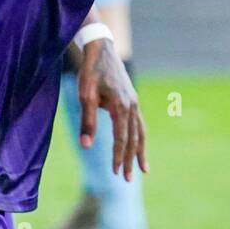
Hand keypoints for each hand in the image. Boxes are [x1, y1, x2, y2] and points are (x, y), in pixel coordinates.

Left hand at [76, 38, 146, 180]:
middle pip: (134, 138)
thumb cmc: (90, 72)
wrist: (101, 49)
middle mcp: (132, 105)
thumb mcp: (85, 95)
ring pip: (140, 132)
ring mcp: (134, 102)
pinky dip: (140, 137)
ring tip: (144, 169)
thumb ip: (87, 121)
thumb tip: (86, 146)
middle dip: (131, 160)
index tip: (116, 173)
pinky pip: (139, 123)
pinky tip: (138, 146)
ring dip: (141, 151)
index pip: (121, 138)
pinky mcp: (132, 100)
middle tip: (129, 179)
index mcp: (121, 106)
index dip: (118, 156)